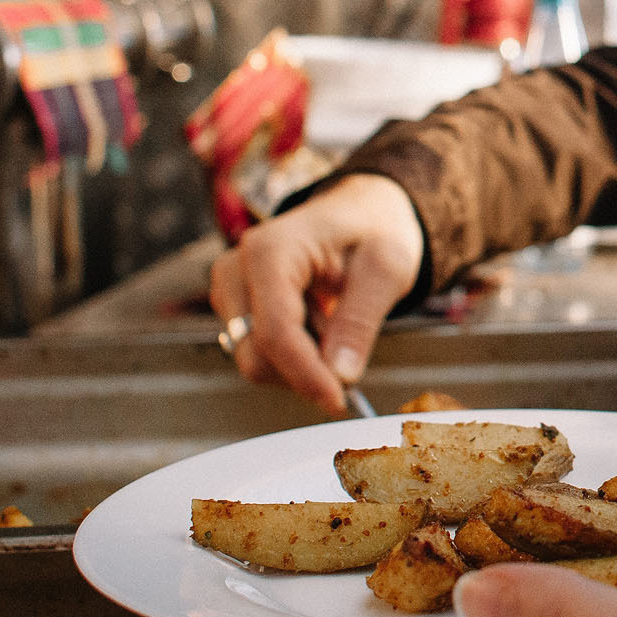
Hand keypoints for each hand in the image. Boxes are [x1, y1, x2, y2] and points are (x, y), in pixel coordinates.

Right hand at [207, 174, 423, 417]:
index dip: (307, 375)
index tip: (340, 401)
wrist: (359, 215)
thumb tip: (341, 375)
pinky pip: (258, 355)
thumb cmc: (372, 232)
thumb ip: (360, 320)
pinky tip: (318, 326)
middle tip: (349, 347)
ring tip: (333, 321)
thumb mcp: (386, 268)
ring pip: (254, 361)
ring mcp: (230, 290)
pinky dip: (293, 355)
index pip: (275, 332)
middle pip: (255, 355)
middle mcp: (236, 269)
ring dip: (301, 361)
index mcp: (270, 250)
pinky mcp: (235, 309)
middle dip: (305, 370)